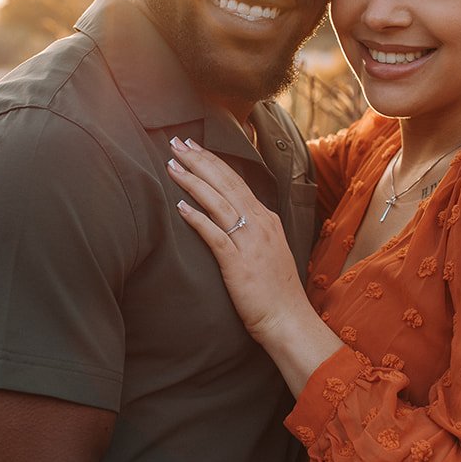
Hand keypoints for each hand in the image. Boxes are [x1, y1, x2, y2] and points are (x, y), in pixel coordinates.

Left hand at [166, 136, 312, 341]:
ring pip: (218, 202)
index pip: (236, 181)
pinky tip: (180, 206)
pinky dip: (197, 217)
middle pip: (226, 183)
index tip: (194, 147)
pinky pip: (214, 234)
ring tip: (172, 165)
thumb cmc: (275, 292)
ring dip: (193, 181)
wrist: (288, 319)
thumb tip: (233, 221)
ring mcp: (250, 242)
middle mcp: (259, 224)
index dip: (213, 161)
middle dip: (199, 160)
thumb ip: (252, 233)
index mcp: (266, 220)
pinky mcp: (238, 263)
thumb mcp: (268, 253)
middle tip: (176, 142)